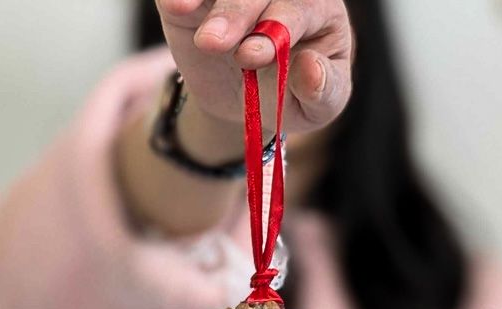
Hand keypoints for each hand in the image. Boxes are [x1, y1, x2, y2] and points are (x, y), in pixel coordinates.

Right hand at [154, 0, 353, 134]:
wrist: (247, 100)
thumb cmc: (292, 95)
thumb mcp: (317, 106)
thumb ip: (323, 89)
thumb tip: (311, 68)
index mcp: (319, 8)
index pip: (303, 7)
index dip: (279, 25)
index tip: (251, 55)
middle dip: (239, 13)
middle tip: (217, 44)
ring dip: (216, 9)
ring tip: (204, 41)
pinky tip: (177, 5)